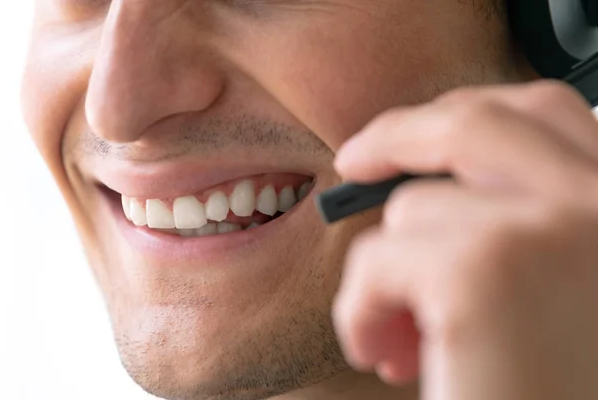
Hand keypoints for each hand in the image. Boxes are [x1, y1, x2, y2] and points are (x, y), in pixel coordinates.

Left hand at [332, 80, 597, 399]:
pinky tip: (386, 357)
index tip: (412, 137)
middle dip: (399, 134)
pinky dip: (362, 309)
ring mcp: (554, 232)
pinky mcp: (485, 274)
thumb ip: (525, 230)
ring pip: (414, 209)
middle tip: (353, 162)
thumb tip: (440, 189)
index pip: (545, 115)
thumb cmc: (550, 387)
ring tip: (401, 339)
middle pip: (480, 122)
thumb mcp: (559, 294)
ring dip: (389, 274)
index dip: (467, 114)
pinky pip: (378, 259)